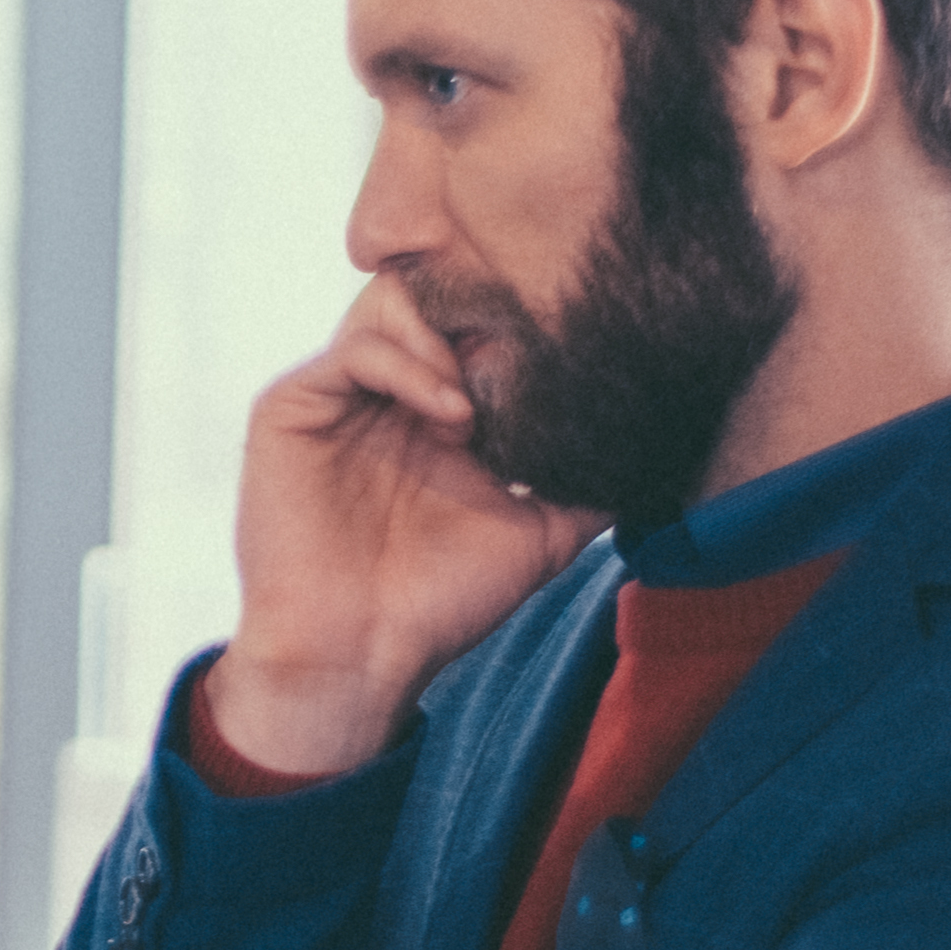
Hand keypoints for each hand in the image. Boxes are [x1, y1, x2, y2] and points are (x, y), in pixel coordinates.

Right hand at [215, 275, 581, 775]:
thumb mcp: (542, 537)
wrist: (360, 655)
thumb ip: (588, 487)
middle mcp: (388, 390)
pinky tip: (450, 414)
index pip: (477, 324)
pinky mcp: (294, 405)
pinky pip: (355, 350)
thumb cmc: (440, 602)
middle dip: (484, 312)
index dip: (523, 322)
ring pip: (390, 302)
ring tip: (482, 399)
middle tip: (529, 349)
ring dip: (446, 334)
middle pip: (433, 295)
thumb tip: (657, 448)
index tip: (570, 346)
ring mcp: (340, 394)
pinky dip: (409, 366)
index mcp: (438, 408)